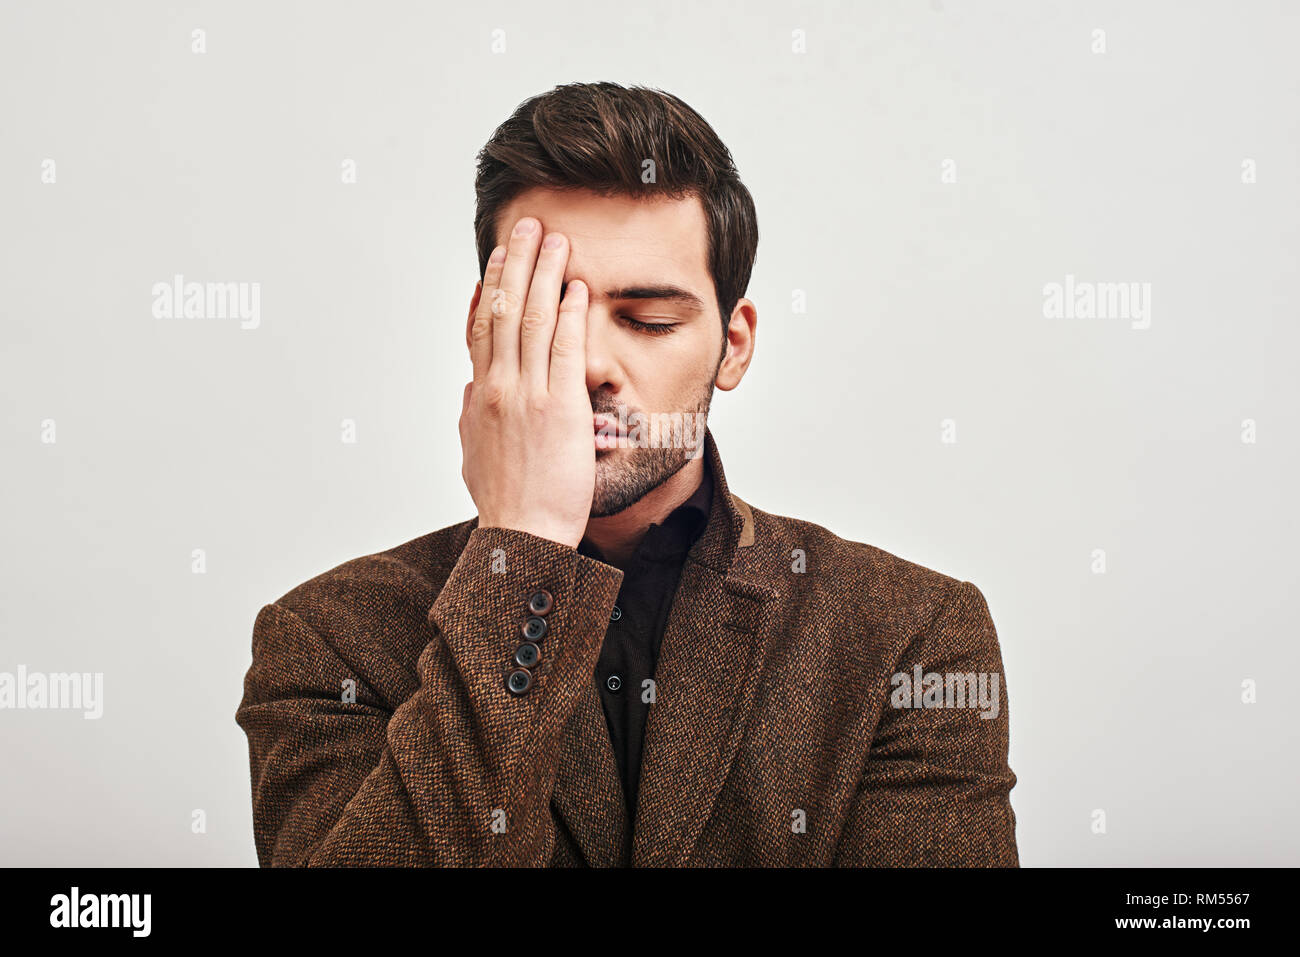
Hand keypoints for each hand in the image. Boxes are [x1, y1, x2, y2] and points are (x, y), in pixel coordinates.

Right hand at [459, 217, 593, 548]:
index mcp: (480, 397)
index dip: (490, 289)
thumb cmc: (505, 503)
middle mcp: (499, 388)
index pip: (481, 329)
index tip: (497, 258)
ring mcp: (527, 396)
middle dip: (517, 263)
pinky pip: (565, 351)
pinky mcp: (560, 409)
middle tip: (527, 226)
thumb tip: (468, 394)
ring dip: (545, 275)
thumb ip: (470, 420)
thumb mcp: (473, 457)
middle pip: (505, 311)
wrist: (523, 536)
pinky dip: (570, 316)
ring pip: (533, 321)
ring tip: (556, 240)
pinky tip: (577, 289)